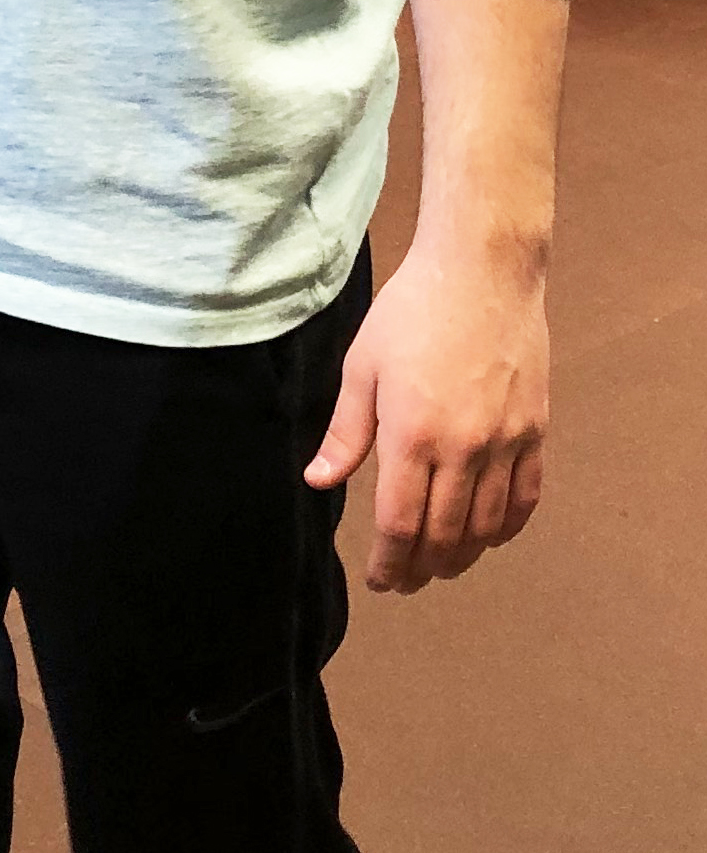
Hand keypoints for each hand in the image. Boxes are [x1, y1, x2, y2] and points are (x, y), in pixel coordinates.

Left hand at [304, 238, 545, 594]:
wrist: (482, 270)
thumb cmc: (412, 311)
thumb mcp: (362, 367)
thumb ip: (345, 433)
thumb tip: (319, 482)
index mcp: (411, 434)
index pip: (401, 525)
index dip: (390, 563)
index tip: (381, 580)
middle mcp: (463, 447)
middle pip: (445, 535)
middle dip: (422, 569)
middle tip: (407, 582)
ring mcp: (505, 441)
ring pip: (487, 525)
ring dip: (464, 556)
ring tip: (443, 566)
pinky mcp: (535, 429)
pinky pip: (526, 496)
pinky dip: (508, 527)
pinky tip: (490, 536)